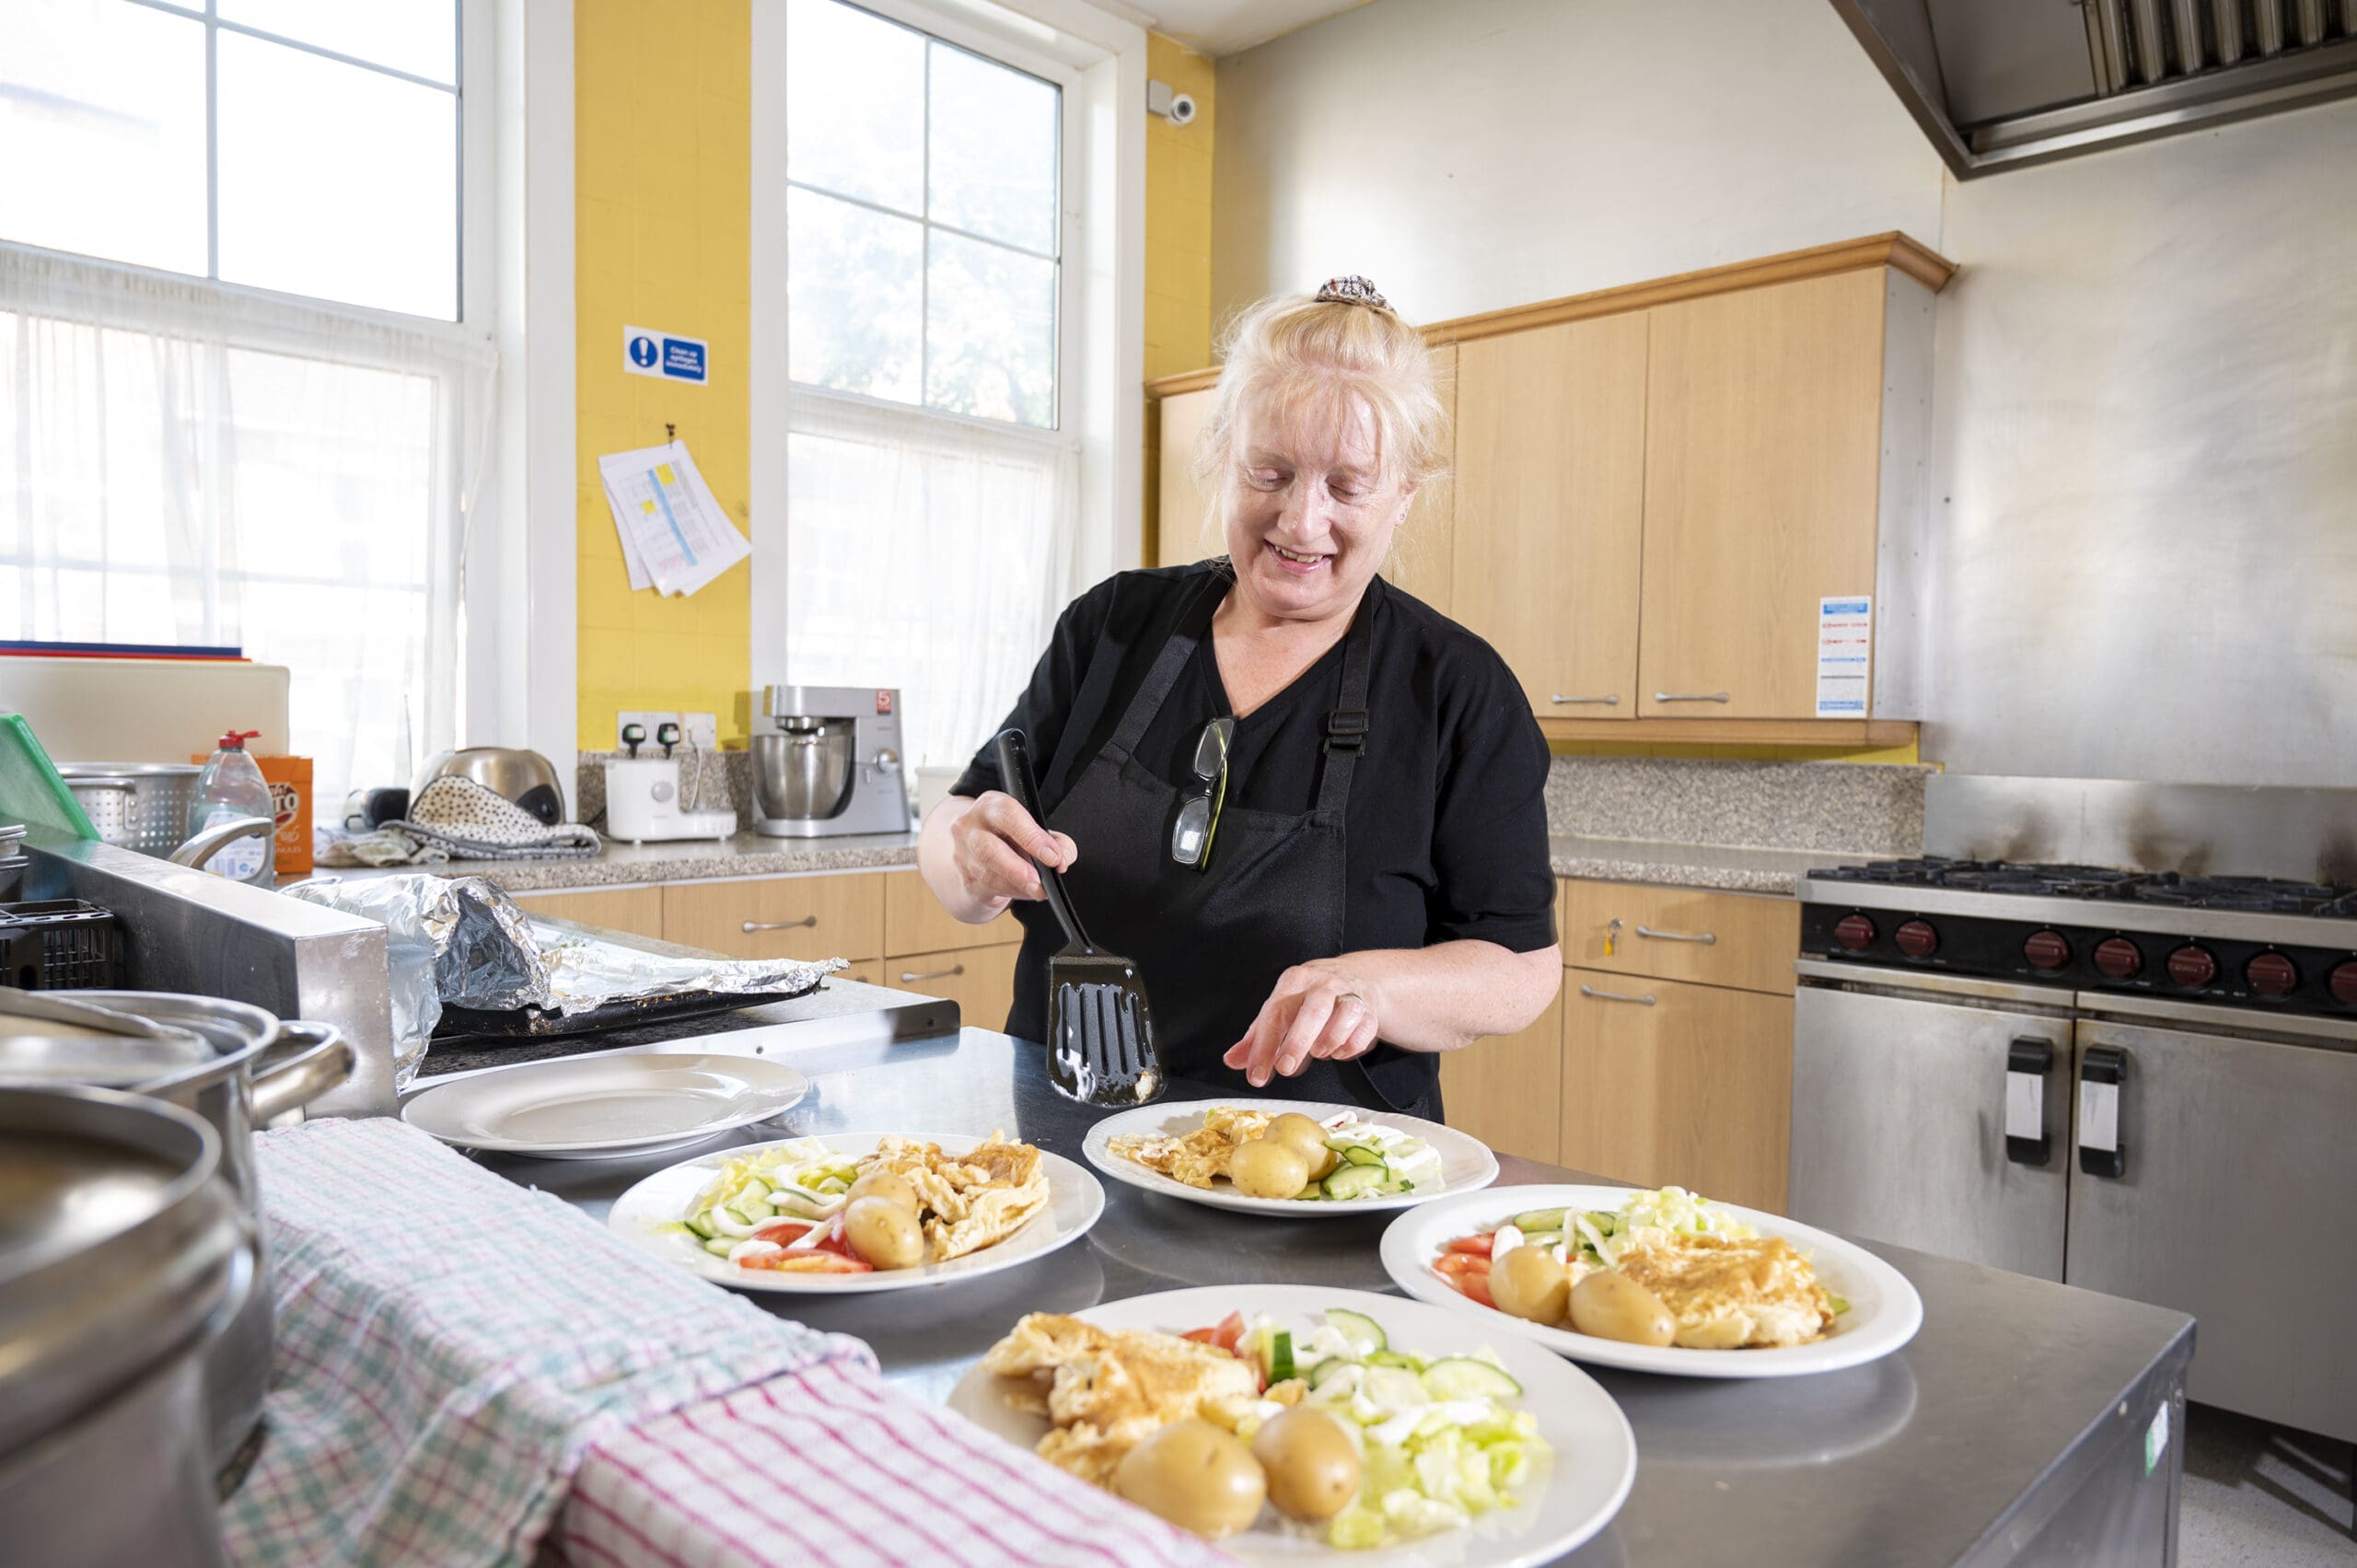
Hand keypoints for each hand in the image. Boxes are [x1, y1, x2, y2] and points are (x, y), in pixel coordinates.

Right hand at [948, 791, 1078, 906]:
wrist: (978, 853)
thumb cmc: (1011, 837)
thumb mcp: (1036, 831)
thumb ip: (1057, 842)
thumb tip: (1062, 859)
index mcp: (991, 805)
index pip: (1009, 815)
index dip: (1032, 837)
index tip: (1052, 857)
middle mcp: (970, 826)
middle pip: (988, 848)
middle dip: (1018, 868)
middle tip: (1040, 882)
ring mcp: (963, 854)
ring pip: (987, 873)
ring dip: (1017, 885)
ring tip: (1038, 890)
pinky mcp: (965, 878)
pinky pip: (988, 888)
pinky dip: (1012, 893)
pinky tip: (1026, 892)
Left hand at [1223, 962, 1380, 1087]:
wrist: (1356, 978)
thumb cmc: (1309, 999)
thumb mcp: (1281, 1010)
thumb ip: (1257, 1038)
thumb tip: (1232, 1060)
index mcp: (1294, 981)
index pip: (1275, 1012)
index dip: (1264, 1046)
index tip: (1256, 1075)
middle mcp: (1323, 984)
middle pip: (1312, 1010)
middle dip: (1298, 1042)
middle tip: (1285, 1068)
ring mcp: (1349, 995)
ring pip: (1344, 1014)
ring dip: (1329, 1040)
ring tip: (1318, 1052)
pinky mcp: (1369, 1010)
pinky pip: (1363, 1031)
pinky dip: (1349, 1047)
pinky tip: (1338, 1051)